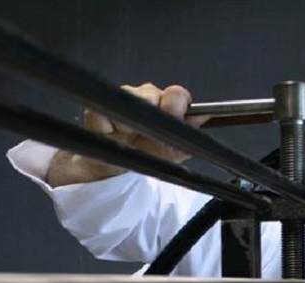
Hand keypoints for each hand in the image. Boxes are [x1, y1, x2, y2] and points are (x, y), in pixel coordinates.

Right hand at [46, 83, 209, 185]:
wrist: (114, 169)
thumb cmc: (143, 154)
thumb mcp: (172, 152)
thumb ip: (189, 136)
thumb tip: (206, 116)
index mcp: (165, 105)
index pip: (176, 93)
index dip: (177, 102)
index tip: (178, 115)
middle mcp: (145, 98)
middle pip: (153, 92)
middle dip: (156, 110)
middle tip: (152, 132)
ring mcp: (121, 101)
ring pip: (131, 97)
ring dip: (134, 120)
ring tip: (131, 136)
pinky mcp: (98, 110)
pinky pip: (107, 110)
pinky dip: (112, 123)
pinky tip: (114, 133)